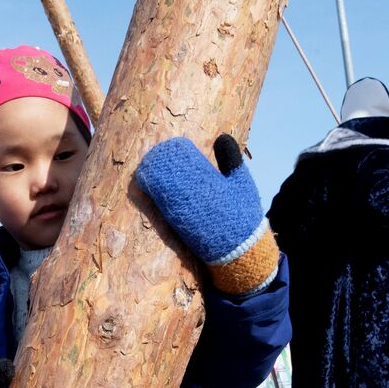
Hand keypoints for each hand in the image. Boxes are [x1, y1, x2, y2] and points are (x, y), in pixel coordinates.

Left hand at [136, 134, 278, 295]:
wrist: (239, 250)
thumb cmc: (243, 215)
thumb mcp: (242, 183)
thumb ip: (231, 160)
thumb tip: (222, 137)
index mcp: (211, 183)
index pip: (186, 163)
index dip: (173, 154)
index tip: (167, 147)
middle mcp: (194, 197)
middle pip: (170, 175)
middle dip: (159, 165)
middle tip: (151, 156)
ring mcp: (185, 212)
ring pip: (163, 190)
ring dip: (153, 179)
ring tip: (145, 168)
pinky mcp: (179, 226)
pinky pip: (162, 206)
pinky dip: (154, 194)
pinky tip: (146, 186)